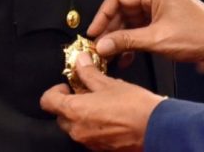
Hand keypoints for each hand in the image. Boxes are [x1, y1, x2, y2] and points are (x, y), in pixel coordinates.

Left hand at [41, 53, 165, 150]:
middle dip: (69, 104)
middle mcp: (77, 130)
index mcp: (75, 111)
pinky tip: (109, 117)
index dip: (54, 91)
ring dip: (82, 116)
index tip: (67, 86)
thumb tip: (81, 61)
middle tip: (85, 93)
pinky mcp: (100, 149)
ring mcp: (88, 142)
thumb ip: (90, 73)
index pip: (47, 101)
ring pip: (75, 127)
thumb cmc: (134, 106)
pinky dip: (93, 127)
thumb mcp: (109, 83)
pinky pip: (89, 137)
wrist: (155, 128)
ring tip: (100, 104)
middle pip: (60, 116)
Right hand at [89, 0, 203, 67]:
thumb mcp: (157, 40)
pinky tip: (126, 55)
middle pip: (123, 8)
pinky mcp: (166, 18)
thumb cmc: (200, 35)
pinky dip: (133, 39)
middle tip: (100, 46)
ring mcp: (162, 6)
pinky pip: (142, 26)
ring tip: (111, 54)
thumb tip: (103, 44)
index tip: (93, 32)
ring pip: (131, 19)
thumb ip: (127, 41)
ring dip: (121, 37)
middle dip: (110, 28)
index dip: (102, 15)